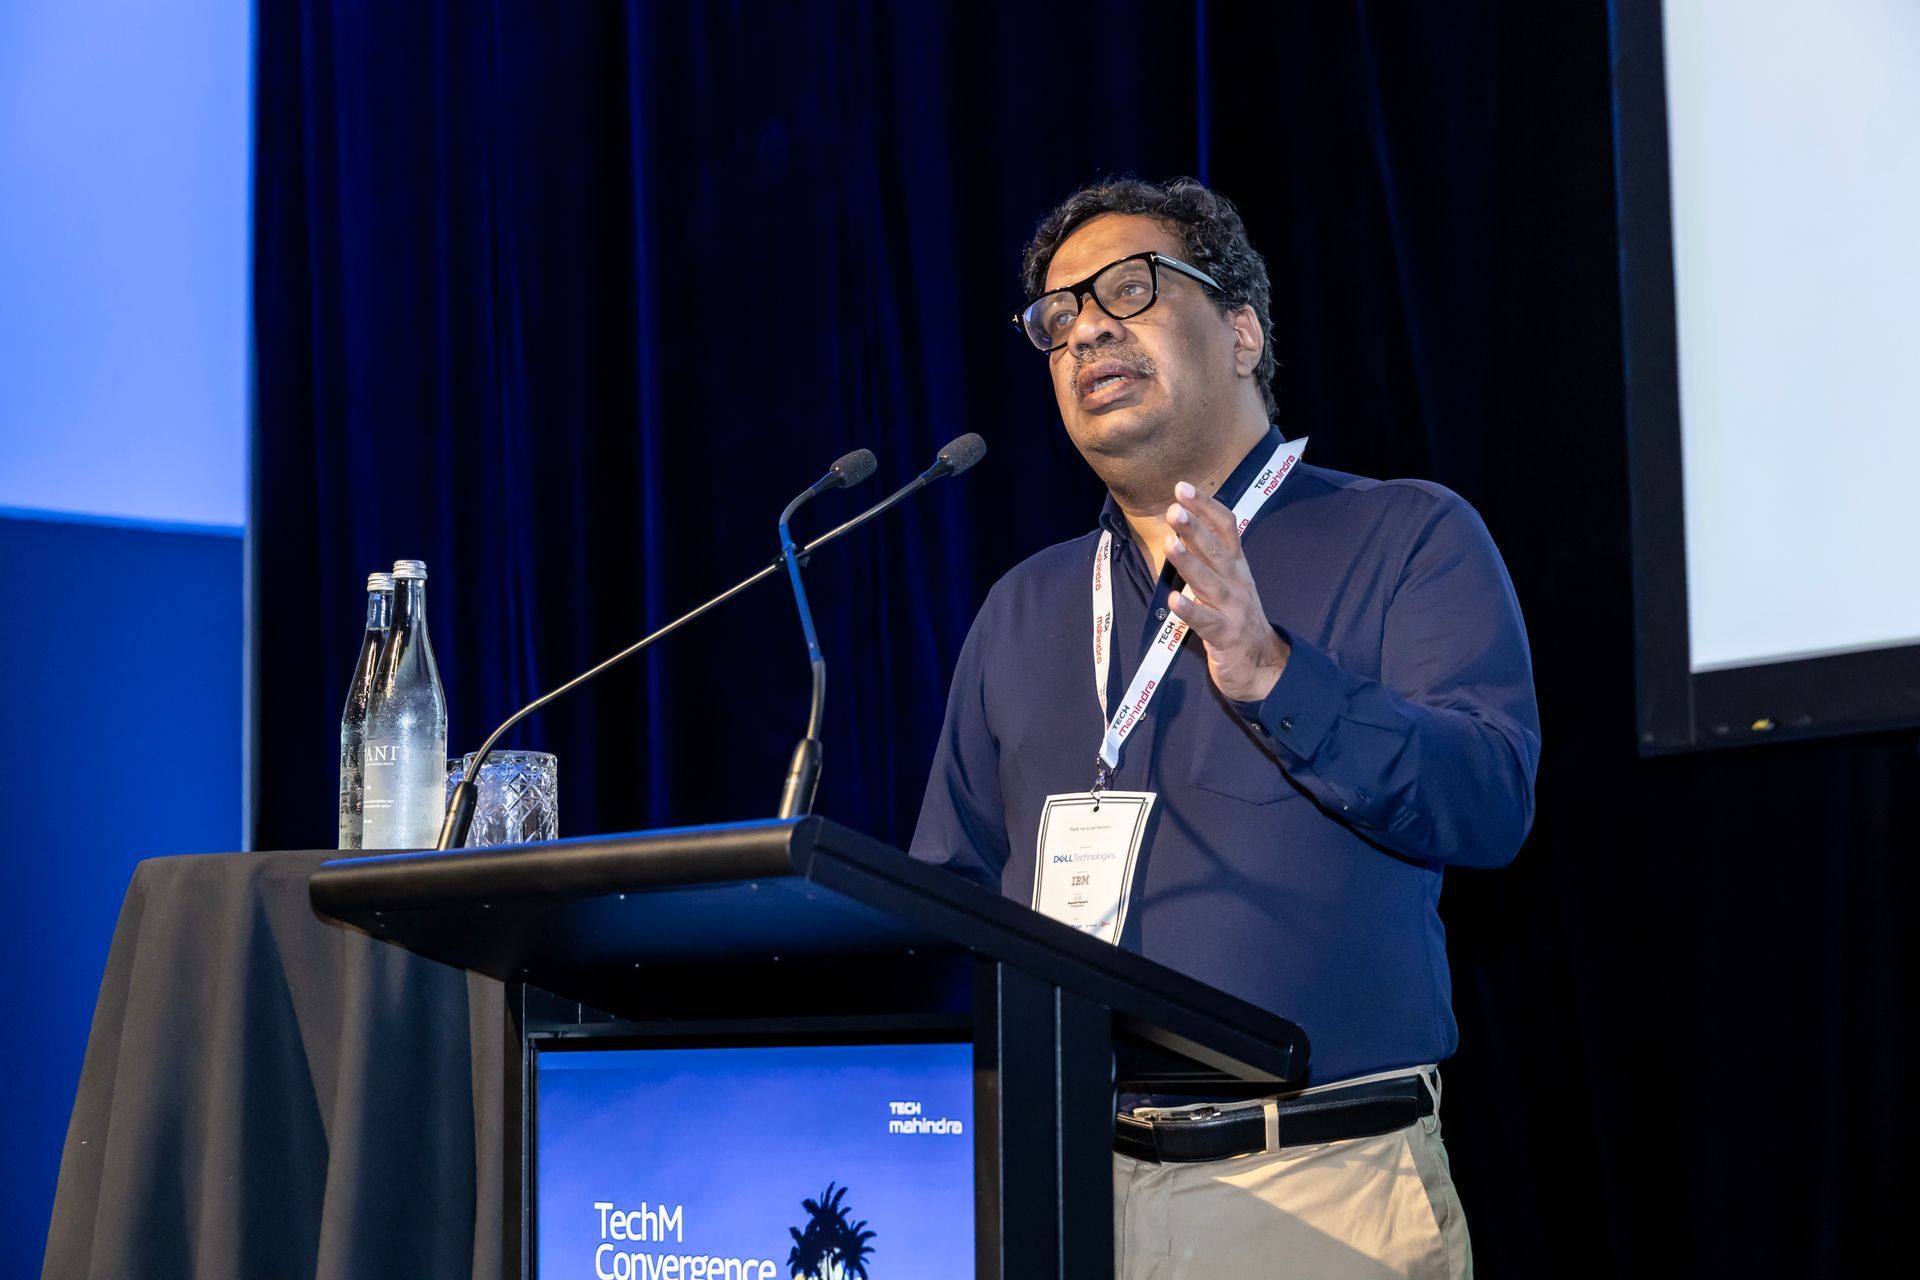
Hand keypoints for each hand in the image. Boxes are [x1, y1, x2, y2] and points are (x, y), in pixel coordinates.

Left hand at [1163, 480, 1290, 702]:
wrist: (1263, 664)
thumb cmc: (1237, 617)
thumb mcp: (1229, 581)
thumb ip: (1210, 556)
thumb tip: (1183, 525)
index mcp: (1237, 565)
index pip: (1226, 527)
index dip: (1206, 507)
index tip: (1182, 488)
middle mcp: (1237, 581)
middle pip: (1216, 550)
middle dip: (1195, 528)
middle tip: (1175, 509)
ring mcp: (1233, 608)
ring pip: (1209, 582)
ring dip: (1189, 563)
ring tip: (1170, 544)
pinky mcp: (1225, 636)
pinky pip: (1205, 621)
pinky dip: (1190, 610)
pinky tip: (1174, 600)